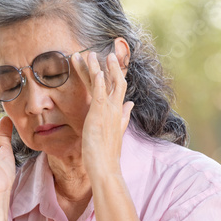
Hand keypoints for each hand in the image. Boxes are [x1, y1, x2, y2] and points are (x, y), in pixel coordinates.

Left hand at [72, 50, 133, 176]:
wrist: (105, 167)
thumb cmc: (107, 153)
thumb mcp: (116, 130)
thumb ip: (123, 116)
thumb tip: (130, 104)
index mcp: (118, 112)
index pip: (118, 88)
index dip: (113, 75)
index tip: (109, 64)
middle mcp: (116, 108)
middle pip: (116, 81)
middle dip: (111, 66)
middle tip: (107, 53)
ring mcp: (109, 109)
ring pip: (106, 81)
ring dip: (98, 66)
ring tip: (90, 53)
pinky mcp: (99, 112)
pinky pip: (99, 90)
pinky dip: (97, 77)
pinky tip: (94, 66)